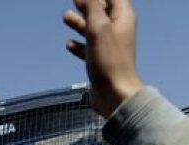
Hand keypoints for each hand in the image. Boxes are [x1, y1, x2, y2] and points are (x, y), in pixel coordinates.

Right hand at [63, 0, 142, 116]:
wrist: (114, 92)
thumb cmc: (109, 58)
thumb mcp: (98, 26)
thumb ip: (92, 6)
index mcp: (122, 16)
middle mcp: (118, 28)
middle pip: (102, 10)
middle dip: (88, 3)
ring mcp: (110, 45)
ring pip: (93, 28)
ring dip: (79, 22)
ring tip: (65, 17)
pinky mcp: (102, 60)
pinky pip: (89, 48)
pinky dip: (79, 44)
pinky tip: (69, 44)